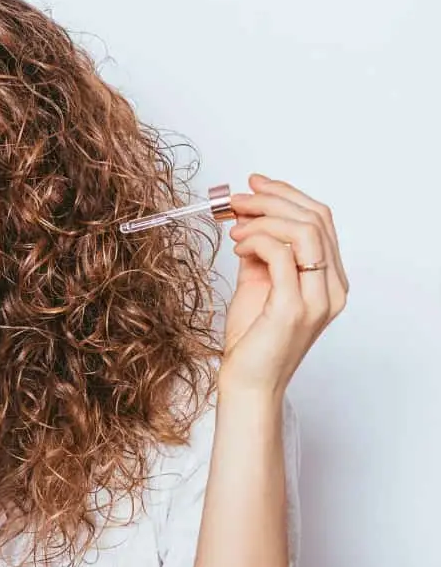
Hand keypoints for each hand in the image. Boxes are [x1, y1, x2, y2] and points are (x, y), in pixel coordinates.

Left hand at [219, 174, 348, 397]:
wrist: (248, 382)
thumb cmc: (252, 339)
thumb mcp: (258, 284)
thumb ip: (261, 252)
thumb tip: (249, 219)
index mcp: (329, 280)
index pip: (320, 220)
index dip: (286, 195)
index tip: (254, 184)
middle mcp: (332, 288)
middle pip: (315, 219)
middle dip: (272, 199)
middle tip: (238, 198)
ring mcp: (317, 299)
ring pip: (304, 231)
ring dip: (264, 217)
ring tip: (235, 224)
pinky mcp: (294, 308)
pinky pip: (282, 254)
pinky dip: (257, 239)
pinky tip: (238, 245)